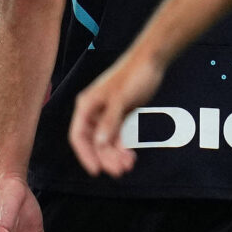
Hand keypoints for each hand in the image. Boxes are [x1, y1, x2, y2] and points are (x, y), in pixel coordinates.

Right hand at [67, 48, 165, 178]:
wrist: (152, 61)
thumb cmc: (134, 75)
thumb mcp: (120, 100)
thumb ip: (110, 122)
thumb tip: (99, 143)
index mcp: (87, 105)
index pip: (79, 136)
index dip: (85, 155)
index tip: (96, 170)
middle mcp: (93, 111)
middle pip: (93, 142)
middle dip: (105, 157)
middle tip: (119, 170)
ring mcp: (106, 113)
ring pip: (106, 141)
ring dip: (115, 155)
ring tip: (128, 165)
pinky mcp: (119, 114)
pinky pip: (117, 136)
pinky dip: (122, 147)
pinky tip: (130, 156)